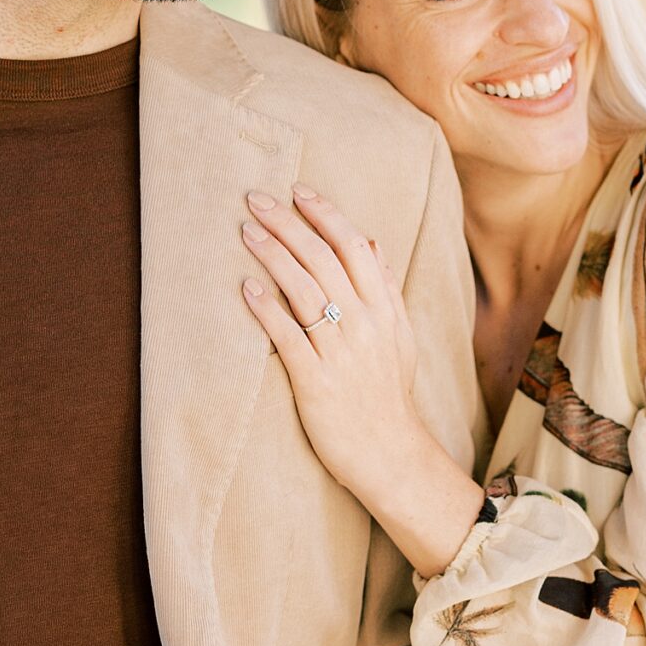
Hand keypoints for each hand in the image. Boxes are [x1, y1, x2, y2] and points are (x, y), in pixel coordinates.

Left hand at [241, 185, 481, 576]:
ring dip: (273, 255)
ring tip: (246, 231)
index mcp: (386, 311)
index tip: (299, 191)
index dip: (326, 215)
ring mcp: (342, 353)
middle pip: (324, 259)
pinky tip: (246, 287)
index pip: (355, 247)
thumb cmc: (388, 396)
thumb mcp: (400, 338)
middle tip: (256, 198)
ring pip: (304, 290)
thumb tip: (372, 241)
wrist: (392, 455)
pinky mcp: (317, 382)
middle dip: (288, 224)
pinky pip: (288, 337)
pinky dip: (267, 309)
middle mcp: (366, 325)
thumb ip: (385, 289)